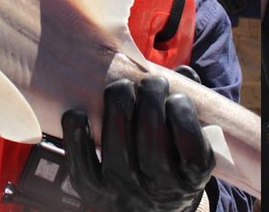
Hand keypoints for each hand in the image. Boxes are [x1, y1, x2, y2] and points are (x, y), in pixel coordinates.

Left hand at [62, 75, 213, 211]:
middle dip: (151, 103)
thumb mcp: (192, 141)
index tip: (177, 96)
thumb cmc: (172, 159)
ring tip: (123, 87)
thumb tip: (183, 71)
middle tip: (152, 83)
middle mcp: (158, 191)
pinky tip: (78, 113)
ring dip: (118, 110)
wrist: (147, 208)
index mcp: (190, 179)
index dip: (182, 116)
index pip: (191, 152)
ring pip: (119, 153)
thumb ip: (188, 104)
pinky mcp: (94, 192)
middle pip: (153, 149)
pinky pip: (82, 167)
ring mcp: (124, 192)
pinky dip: (76, 138)